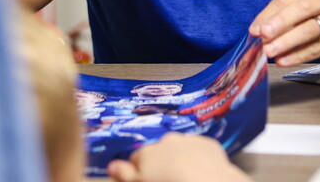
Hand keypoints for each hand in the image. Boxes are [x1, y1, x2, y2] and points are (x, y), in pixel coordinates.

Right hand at [107, 134, 250, 181]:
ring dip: (180, 159)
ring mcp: (188, 140)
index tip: (147, 180)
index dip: (140, 172)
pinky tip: (201, 173)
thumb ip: (125, 175)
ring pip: (180, 149)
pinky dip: (199, 159)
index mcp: (147, 153)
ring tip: (186, 177)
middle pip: (159, 152)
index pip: (136, 160)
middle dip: (161, 163)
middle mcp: (166, 141)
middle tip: (168, 179)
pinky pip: (200, 150)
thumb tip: (111, 166)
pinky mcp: (208, 144)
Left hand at [248, 0, 319, 65]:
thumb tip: (257, 30)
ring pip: (309, 29)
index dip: (268, 14)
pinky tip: (284, 61)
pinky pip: (318, 47)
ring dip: (286, 42)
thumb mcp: (304, 12)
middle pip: (301, 8)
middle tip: (262, 36)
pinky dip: (299, 55)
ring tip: (270, 52)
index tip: (254, 30)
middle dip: (279, 23)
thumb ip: (283, 17)